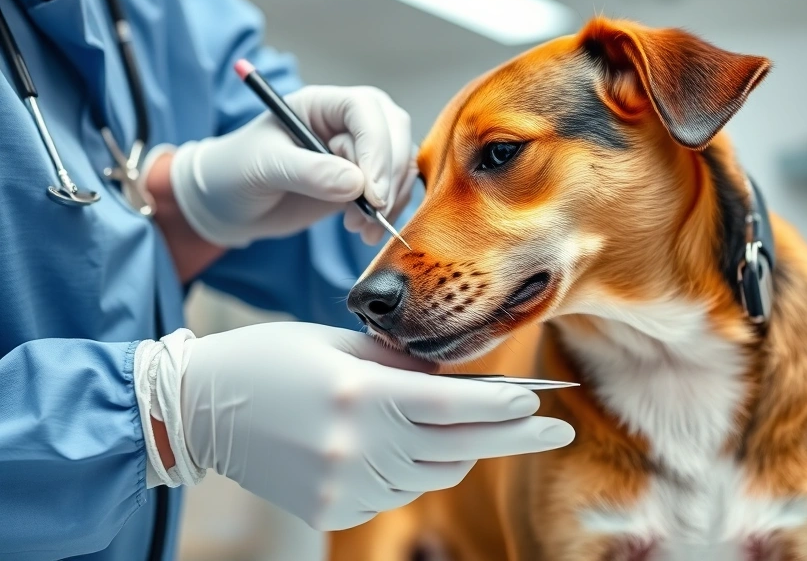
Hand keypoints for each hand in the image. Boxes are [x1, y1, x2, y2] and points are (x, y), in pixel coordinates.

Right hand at [134, 323, 573, 530]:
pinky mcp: (335, 509)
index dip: (502, 406)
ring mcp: (345, 483)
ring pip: (433, 474)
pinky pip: (399, 491)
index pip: (452, 406)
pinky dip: (414, 467)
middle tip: (558, 430)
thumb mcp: (341, 344)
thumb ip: (403, 364)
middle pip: (458, 448)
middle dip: (515, 438)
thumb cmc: (273, 359)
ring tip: (473, 428)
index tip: (539, 401)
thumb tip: (457, 380)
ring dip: (461, 451)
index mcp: (360, 392)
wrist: (201, 408)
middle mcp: (357, 444)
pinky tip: (403, 443)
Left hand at [168, 85, 417, 247]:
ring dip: (391, 197)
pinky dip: (389, 212)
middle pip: (393, 132)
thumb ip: (309, 172)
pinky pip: (393, 190)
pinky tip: (364, 232)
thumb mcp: (264, 167)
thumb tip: (356, 183)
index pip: (365, 110)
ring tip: (359, 228)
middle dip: (390, 173)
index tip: (371, 190)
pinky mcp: (361, 182)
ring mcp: (356, 152)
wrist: (226, 204)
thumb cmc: (234, 172)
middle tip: (373, 211)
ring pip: (399, 163)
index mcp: (321, 104)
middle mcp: (345, 123)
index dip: (376, 146)